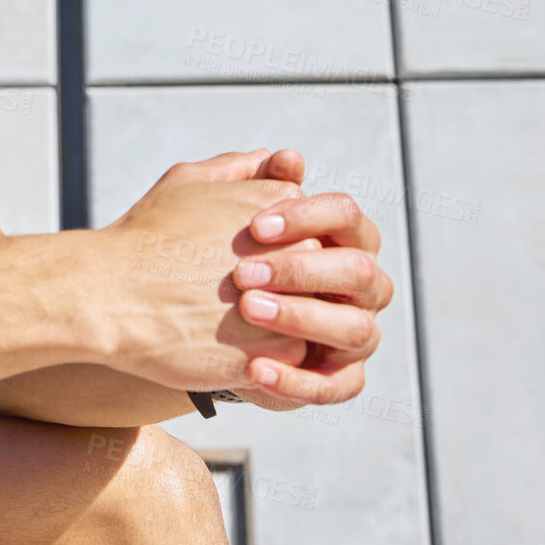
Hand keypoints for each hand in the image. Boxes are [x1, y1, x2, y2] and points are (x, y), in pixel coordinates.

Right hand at [94, 149, 311, 390]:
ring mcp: (293, 301)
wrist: (109, 295)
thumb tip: (270, 159)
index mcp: (281, 204)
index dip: (268, 250)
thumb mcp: (186, 183)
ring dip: (276, 323)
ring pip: (306, 317)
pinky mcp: (280, 351)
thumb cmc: (143, 238)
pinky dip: (264, 356)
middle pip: (313, 273)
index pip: (305, 228)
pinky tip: (225, 345)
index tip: (229, 257)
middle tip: (225, 292)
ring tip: (223, 320)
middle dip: (279, 286)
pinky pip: (291, 358)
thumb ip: (235, 169)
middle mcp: (298, 248)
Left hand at [226, 159, 394, 406]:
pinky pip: (337, 386)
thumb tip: (287, 158)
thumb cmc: (211, 254)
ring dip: (302, 319)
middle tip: (242, 274)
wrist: (184, 316)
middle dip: (303, 270)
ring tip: (248, 312)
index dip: (307, 216)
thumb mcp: (219, 212)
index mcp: (341, 237)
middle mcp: (360, 285)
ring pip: (356, 328)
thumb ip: (251, 182)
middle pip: (359, 271)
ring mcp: (355, 333)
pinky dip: (297, 380)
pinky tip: (254, 367)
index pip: (346, 215)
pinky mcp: (338, 378)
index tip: (255, 225)